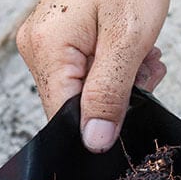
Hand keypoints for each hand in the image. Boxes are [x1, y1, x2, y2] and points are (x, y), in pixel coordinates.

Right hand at [17, 0, 169, 152]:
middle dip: (114, 98)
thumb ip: (110, 95)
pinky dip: (112, 68)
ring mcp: (44, 41)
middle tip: (145, 70)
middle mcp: (35, 47)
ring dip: (118, 82)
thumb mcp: (129, 40)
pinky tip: (131, 50)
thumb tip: (95, 142)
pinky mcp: (57, 37)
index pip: (63, 117)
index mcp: (46, 48)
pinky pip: (82, 69)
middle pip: (72, 104)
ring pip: (81, 88)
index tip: (130, 105)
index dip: (98, 124)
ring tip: (143, 54)